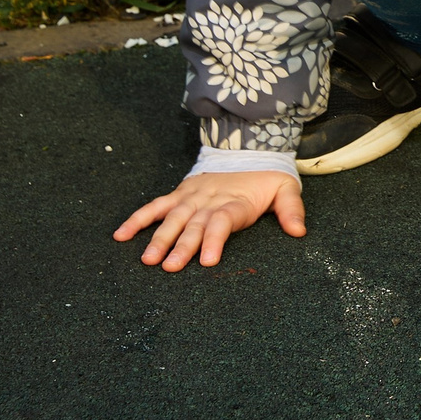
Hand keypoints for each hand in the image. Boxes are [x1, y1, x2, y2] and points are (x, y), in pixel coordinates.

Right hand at [114, 170, 304, 270]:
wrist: (248, 152)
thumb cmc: (266, 180)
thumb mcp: (286, 190)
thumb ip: (292, 210)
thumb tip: (300, 231)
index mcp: (235, 202)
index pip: (223, 221)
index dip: (214, 239)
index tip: (206, 260)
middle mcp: (211, 199)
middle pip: (195, 224)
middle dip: (182, 246)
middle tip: (169, 268)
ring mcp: (192, 196)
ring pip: (173, 218)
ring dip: (159, 238)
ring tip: (147, 259)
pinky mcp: (179, 194)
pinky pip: (155, 206)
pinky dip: (137, 219)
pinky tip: (120, 235)